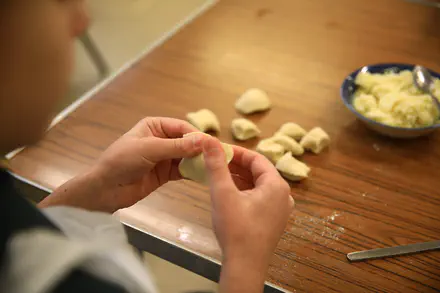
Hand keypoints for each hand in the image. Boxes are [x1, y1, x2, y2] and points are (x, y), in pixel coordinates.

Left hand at [40, 117, 204, 211]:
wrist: (105, 189)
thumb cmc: (122, 162)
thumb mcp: (149, 150)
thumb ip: (176, 146)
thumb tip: (203, 141)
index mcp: (154, 126)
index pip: (182, 127)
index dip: (197, 136)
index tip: (212, 145)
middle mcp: (161, 139)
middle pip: (187, 142)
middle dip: (200, 149)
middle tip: (218, 158)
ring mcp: (164, 157)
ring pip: (187, 157)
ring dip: (198, 161)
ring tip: (214, 167)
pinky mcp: (165, 173)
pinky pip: (183, 170)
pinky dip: (193, 172)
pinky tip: (204, 176)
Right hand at [202, 137, 293, 292]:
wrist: (244, 265)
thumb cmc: (236, 229)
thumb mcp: (223, 193)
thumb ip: (216, 165)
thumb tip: (209, 140)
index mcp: (276, 185)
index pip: (257, 159)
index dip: (236, 152)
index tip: (218, 150)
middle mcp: (283, 195)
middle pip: (259, 171)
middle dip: (237, 166)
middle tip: (217, 162)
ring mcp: (280, 210)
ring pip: (259, 185)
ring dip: (240, 179)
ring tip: (220, 176)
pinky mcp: (274, 220)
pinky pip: (260, 198)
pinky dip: (245, 192)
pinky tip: (229, 194)